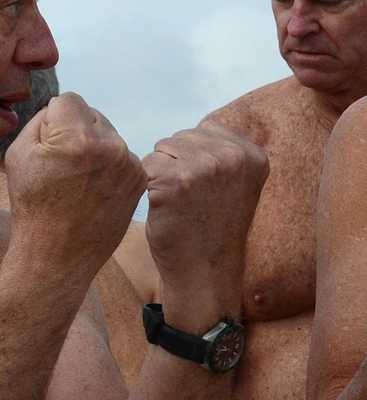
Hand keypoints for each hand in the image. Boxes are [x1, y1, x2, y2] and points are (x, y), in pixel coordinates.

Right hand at [3, 92, 146, 282]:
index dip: (51, 118)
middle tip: (61, 165)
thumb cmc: (32, 203)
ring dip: (93, 146)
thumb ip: (41, 120)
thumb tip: (61, 108)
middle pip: (91, 113)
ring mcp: (130, 164)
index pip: (68, 99)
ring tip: (76, 179)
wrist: (57, 254)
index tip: (47, 145)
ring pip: (107, 133)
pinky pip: (120, 154)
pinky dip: (107, 164)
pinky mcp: (139, 179)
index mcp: (78, 138)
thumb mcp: (18, 153)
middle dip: (75, 129)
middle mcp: (111, 147)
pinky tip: (92, 188)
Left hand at [143, 124, 266, 319]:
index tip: (208, 190)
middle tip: (193, 201)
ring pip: (161, 150)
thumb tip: (200, 127)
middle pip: (179, 138)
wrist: (205, 272)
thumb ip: (224, 151)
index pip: (204, 129)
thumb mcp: (234, 182)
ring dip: (162, 175)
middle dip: (177, 165)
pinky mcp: (175, 180)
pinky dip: (148, 187)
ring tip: (182, 204)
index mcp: (253, 154)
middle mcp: (233, 157)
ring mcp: (205, 167)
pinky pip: (146, 166)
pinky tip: (167, 209)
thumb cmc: (211, 226)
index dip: (195, 158)